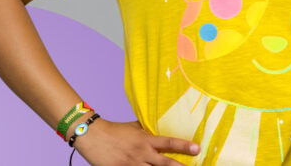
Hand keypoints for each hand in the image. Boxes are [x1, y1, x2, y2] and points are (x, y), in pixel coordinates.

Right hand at [72, 118, 199, 164]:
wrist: (92, 135)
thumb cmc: (115, 130)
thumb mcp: (134, 127)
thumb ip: (148, 130)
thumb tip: (162, 128)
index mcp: (146, 140)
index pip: (169, 143)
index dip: (184, 146)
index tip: (198, 148)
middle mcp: (141, 154)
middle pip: (165, 163)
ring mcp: (131, 165)